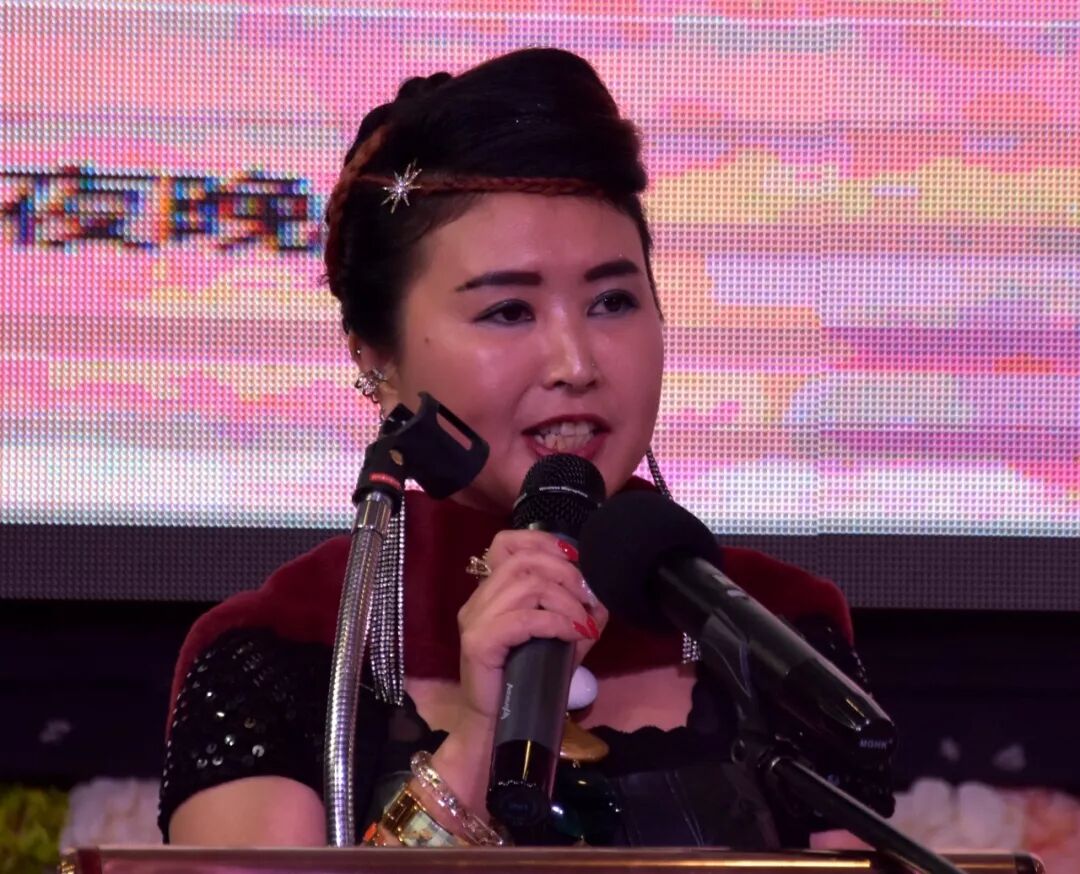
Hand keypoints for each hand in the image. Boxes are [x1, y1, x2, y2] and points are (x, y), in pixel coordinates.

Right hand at [456, 529, 607, 723]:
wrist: (497, 725)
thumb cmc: (526, 681)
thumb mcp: (559, 641)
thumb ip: (577, 616)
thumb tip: (603, 599)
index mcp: (491, 592)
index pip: (506, 543)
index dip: (544, 541)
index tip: (575, 559)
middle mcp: (478, 600)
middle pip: (523, 561)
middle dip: (565, 573)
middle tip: (588, 597)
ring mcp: (475, 620)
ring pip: (526, 586)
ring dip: (565, 600)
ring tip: (582, 621)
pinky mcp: (479, 642)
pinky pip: (523, 619)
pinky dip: (556, 622)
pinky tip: (572, 633)